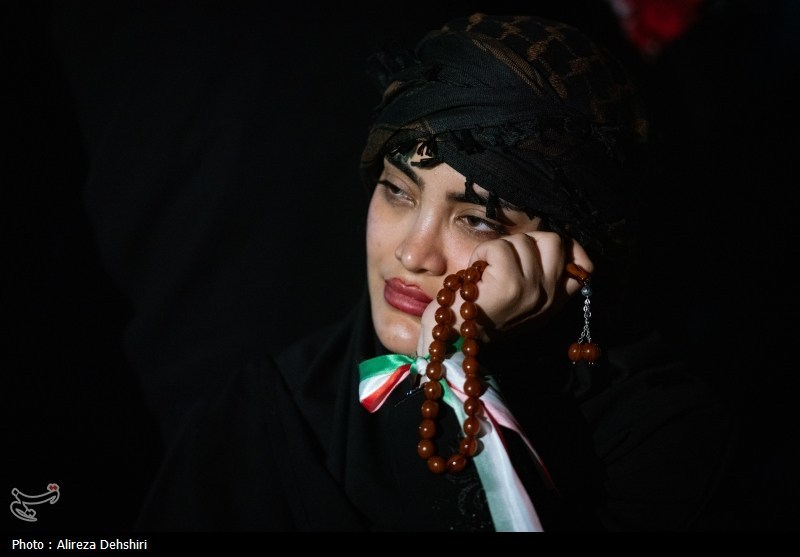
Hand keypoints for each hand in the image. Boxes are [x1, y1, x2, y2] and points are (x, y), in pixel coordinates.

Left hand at [417, 232, 593, 353]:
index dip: (570, 249)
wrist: (455, 339)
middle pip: (555, 241)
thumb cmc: (481, 314)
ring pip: (523, 241)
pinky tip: (476, 273)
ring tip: (487, 270)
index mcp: (554, 302)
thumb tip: (545, 243)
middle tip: (507, 258)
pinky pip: (499, 248)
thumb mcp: (521, 301)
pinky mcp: (510, 285)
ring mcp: (532, 290)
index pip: (582, 266)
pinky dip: (482, 254)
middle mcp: (549, 296)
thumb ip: (539, 277)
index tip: (547, 250)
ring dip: (499, 248)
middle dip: (527, 240)